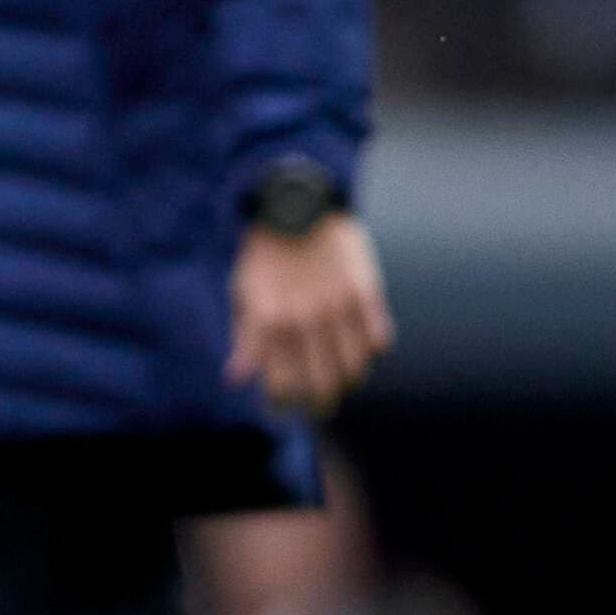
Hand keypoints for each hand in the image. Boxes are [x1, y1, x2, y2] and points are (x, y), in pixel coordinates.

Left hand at [227, 213, 390, 415]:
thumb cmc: (264, 254)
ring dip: (348, 382)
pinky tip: (362, 351)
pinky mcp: (366, 292)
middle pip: (321, 384)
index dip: (284, 405)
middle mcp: (305, 320)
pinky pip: (378, 339)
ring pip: (354, 368)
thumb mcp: (242, 292)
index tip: (285, 409)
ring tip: (342, 384)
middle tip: (319, 408)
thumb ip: (244, 338)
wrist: (297, 205)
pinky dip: (372, 352)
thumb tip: (237, 379)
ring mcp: (338, 307)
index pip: (281, 385)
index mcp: (269, 322)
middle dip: (320, 405)